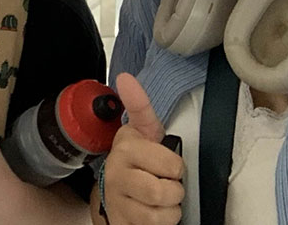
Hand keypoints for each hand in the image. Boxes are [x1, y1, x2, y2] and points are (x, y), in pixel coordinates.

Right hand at [101, 74, 183, 224]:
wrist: (112, 193)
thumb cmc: (135, 161)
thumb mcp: (142, 132)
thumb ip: (139, 105)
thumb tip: (125, 77)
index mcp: (125, 148)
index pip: (172, 163)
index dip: (174, 166)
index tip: (166, 164)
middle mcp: (117, 173)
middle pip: (167, 190)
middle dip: (174, 189)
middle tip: (163, 181)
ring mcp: (117, 200)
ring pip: (163, 210)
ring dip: (170, 207)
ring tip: (159, 197)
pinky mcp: (121, 221)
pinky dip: (162, 221)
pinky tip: (152, 212)